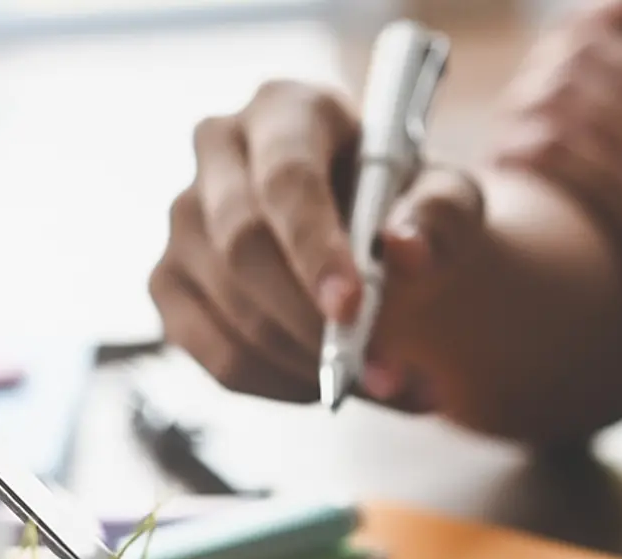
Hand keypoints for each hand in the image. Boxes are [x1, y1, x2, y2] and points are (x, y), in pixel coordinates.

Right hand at [151, 80, 488, 410]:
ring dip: (307, 364)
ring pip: (229, 309)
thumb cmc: (411, 208)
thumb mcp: (450, 202)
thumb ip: (440, 220)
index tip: (352, 309)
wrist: (381, 242)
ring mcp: (183, 217)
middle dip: (312, 322)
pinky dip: (277, 385)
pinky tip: (327, 385)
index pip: (284, 179)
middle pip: (243, 247)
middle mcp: (219, 150)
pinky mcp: (170, 282)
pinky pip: (215, 354)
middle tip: (380, 370)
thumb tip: (405, 251)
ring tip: (379, 383)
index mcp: (287, 109)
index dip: (314, 248)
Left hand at [497, 0, 621, 440]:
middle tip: (526, 98)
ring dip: (528, 104)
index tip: (571, 54)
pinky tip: (511, 166)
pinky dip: (526, 149)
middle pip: (605, 39)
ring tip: (511, 132)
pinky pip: (564, 151)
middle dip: (552, 61)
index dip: (604, 21)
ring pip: (574, 88)